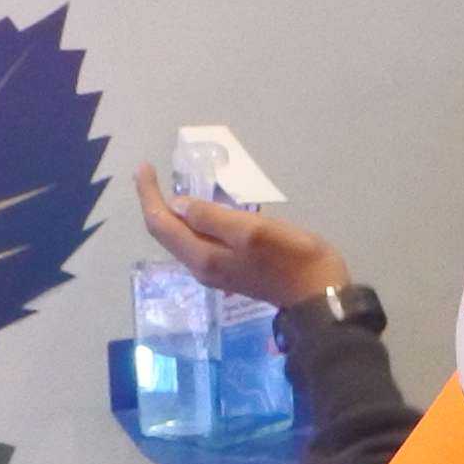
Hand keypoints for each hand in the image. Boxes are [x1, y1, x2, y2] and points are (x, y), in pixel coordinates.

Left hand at [131, 169, 349, 309]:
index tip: (144, 167)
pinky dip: (188, 223)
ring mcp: (215, 270)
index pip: (162, 224)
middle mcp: (201, 267)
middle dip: (153, 203)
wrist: (318, 296)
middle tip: (147, 173)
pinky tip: (195, 210)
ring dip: (169, 213)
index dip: (149, 195)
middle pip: (166, 233)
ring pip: (180, 239)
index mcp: (203, 257)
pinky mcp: (230, 268)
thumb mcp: (253, 231)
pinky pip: (197, 242)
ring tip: (164, 187)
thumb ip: (213, 219)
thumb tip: (178, 205)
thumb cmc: (292, 259)